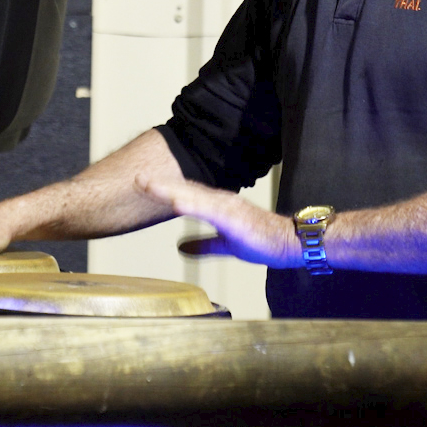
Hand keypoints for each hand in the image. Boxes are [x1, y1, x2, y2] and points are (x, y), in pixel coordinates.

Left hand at [134, 173, 300, 267]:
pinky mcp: (235, 218)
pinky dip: (192, 205)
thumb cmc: (262, 241)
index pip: (185, 194)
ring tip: (147, 185)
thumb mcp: (225, 245)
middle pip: (184, 190)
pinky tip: (176, 202)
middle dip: (159, 184)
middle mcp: (220, 201)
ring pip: (193, 196)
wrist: (291, 243)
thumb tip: (180, 248)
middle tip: (135, 178)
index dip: (163, 189)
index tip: (142, 184)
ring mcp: (227, 208)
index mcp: (217, 206)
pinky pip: (210, 211)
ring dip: (169, 189)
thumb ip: (203, 245)